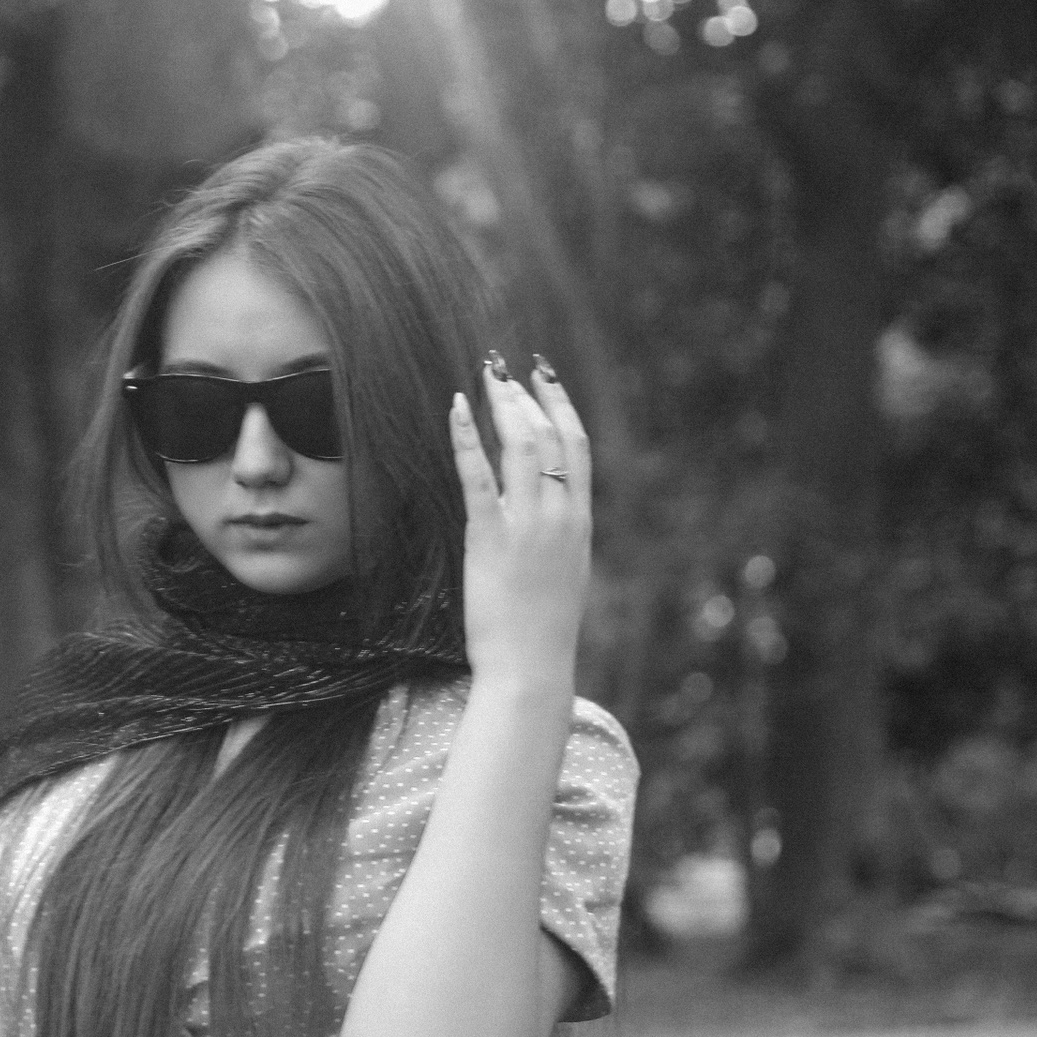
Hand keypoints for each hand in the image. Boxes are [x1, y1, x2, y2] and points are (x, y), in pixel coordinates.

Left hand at [448, 356, 591, 686]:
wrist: (532, 667)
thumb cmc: (542, 630)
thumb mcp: (564, 574)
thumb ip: (559, 537)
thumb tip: (547, 512)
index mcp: (581, 522)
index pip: (579, 447)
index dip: (561, 406)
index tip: (545, 378)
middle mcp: (561, 516)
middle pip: (553, 436)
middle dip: (527, 395)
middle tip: (503, 369)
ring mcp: (529, 526)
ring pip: (523, 445)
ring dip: (502, 405)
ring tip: (483, 379)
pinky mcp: (492, 538)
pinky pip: (479, 476)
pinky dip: (467, 436)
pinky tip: (456, 409)